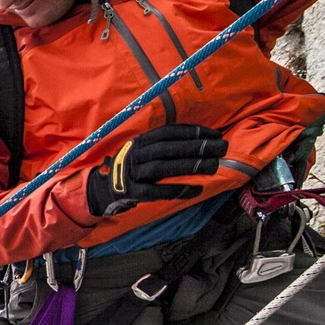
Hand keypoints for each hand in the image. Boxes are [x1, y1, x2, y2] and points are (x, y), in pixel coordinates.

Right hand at [85, 123, 227, 217]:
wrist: (103, 189)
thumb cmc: (132, 169)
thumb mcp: (144, 151)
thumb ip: (165, 146)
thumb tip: (201, 141)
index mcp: (141, 141)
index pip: (169, 132)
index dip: (193, 132)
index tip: (215, 135)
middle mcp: (136, 154)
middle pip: (168, 148)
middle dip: (197, 147)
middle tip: (222, 148)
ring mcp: (132, 173)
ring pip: (163, 167)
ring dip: (190, 165)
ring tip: (214, 166)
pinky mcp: (132, 192)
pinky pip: (156, 191)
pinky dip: (177, 190)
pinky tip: (196, 190)